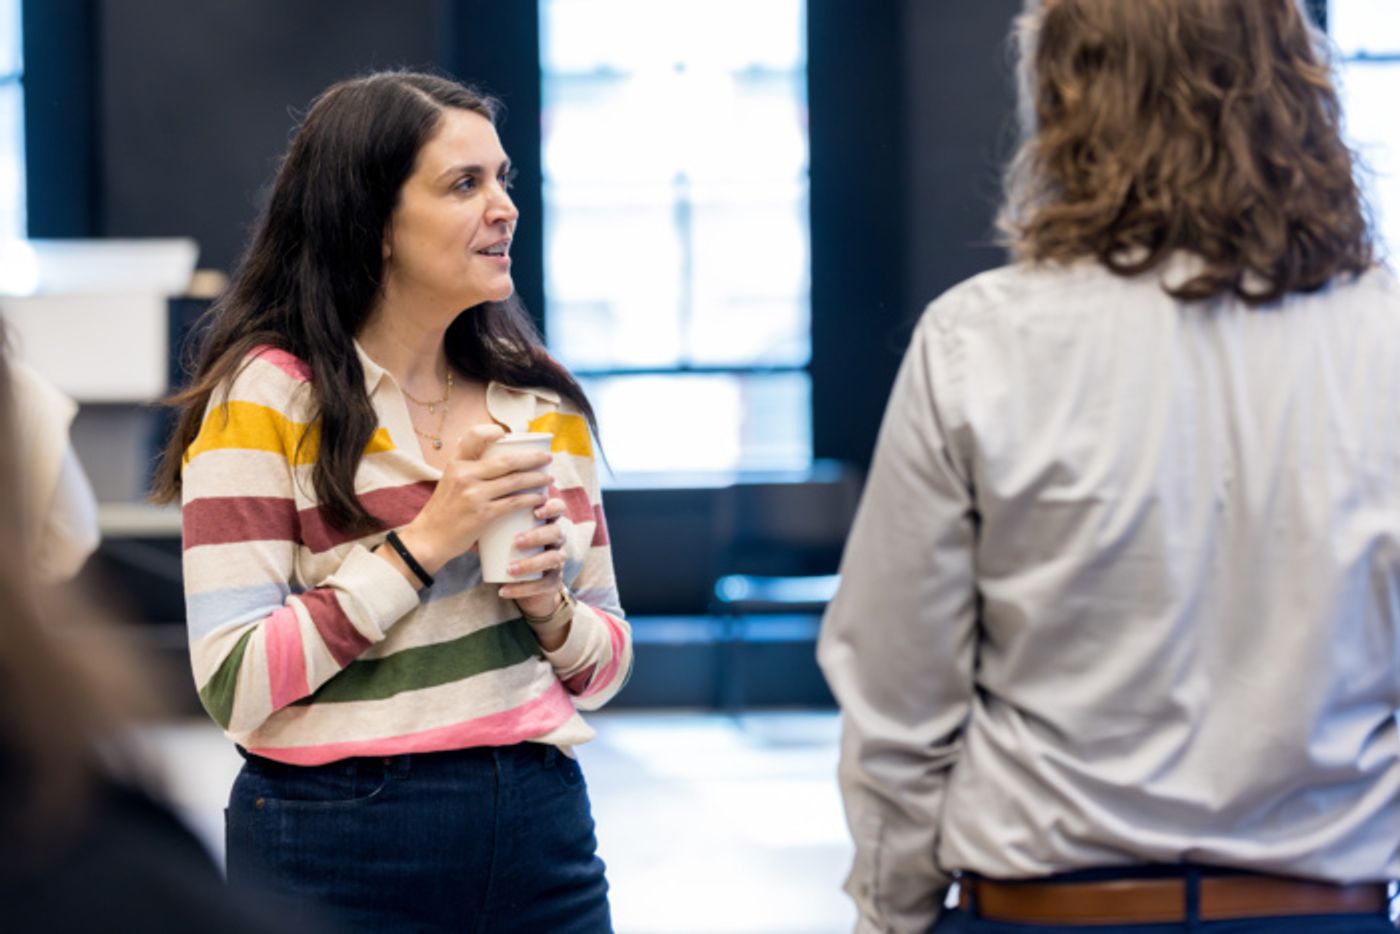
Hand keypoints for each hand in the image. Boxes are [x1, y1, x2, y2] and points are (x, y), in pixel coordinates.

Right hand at [395, 425, 552, 575]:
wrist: (429, 538)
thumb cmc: (444, 510)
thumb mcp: (450, 481)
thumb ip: (469, 471)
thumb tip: (499, 463)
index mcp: (456, 463)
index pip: (475, 436)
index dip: (494, 431)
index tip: (509, 434)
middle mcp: (465, 475)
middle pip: (507, 460)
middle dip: (533, 458)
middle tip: (548, 458)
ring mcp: (474, 494)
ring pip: (515, 480)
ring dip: (537, 479)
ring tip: (549, 479)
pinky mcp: (483, 514)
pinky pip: (514, 502)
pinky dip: (531, 498)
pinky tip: (540, 498)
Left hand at [499, 496, 567, 615]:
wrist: (522, 582)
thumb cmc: (510, 549)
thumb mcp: (503, 535)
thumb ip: (489, 524)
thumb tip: (466, 521)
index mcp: (546, 522)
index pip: (557, 508)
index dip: (551, 508)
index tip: (535, 511)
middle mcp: (556, 540)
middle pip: (556, 532)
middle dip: (538, 536)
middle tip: (516, 541)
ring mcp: (557, 560)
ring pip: (554, 558)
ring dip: (532, 563)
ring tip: (510, 569)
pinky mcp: (553, 582)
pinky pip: (543, 584)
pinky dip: (523, 589)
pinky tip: (504, 590)